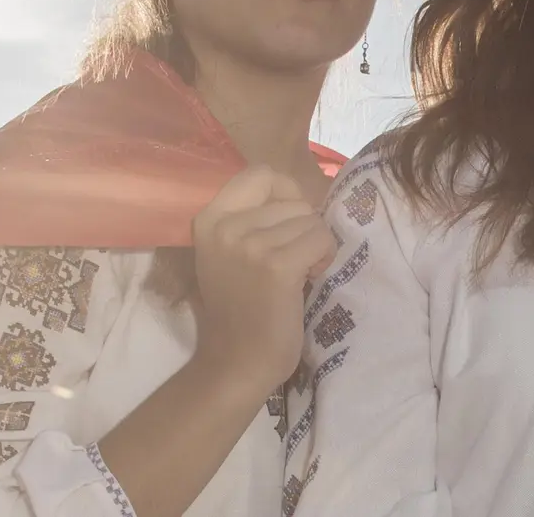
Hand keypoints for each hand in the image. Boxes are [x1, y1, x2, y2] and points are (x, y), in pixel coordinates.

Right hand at [189, 166, 337, 393]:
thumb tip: (301, 195)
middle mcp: (225, 226)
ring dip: (314, 246)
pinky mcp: (276, 267)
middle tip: (292, 261)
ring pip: (311, 220)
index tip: (289, 223)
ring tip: (298, 274)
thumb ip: (253, 219)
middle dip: (303, 227)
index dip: (286, 193)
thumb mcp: (230, 253)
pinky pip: (320, 239)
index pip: (261, 173)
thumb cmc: (240, 308)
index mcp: (210, 218)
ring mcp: (250, 245)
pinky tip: (309, 279)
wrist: (237, 361)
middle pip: (293, 200)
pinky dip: (324, 257)